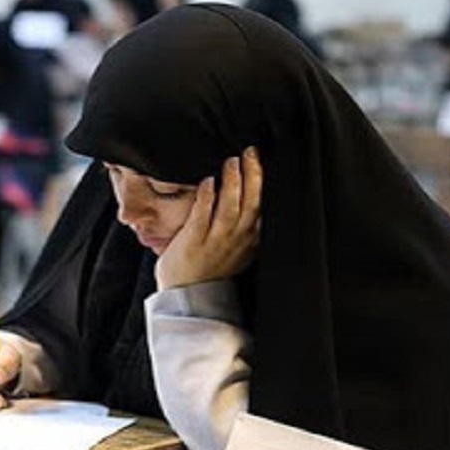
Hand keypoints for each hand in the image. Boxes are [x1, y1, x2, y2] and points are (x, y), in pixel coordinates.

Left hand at [155, 146, 262, 290]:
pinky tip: (208, 181)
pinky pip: (203, 214)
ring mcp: (216, 241)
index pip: (261, 208)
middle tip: (250, 153)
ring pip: (230, 207)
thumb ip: (242, 229)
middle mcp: (237, 240)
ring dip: (232, 182)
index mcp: (249, 241)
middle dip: (252, 175)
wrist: (187, 297)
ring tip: (231, 161)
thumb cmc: (208, 270)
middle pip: (251, 203)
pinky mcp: (194, 241)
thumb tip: (244, 201)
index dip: (262, 183)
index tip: (259, 162)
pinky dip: (207, 196)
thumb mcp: (236, 251)